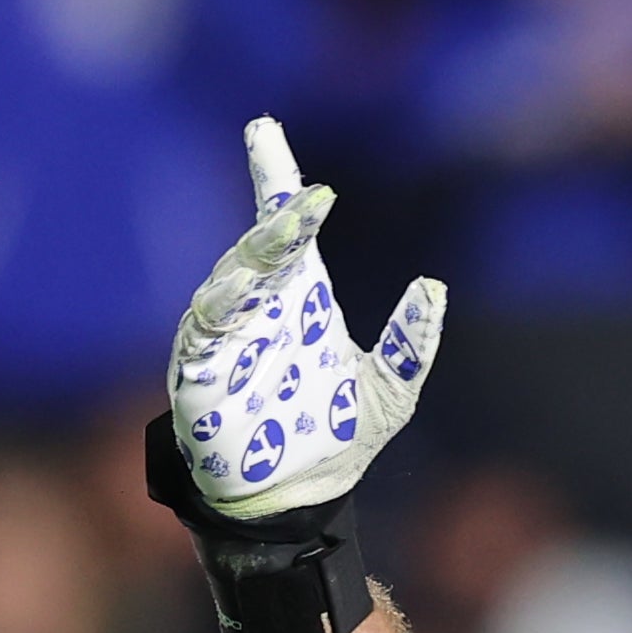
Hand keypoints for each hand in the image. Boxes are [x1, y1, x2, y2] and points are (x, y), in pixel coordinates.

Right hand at [167, 118, 444, 519]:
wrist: (296, 500)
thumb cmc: (334, 438)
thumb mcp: (390, 392)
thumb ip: (410, 344)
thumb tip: (434, 286)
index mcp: (302, 300)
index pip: (287, 229)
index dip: (276, 178)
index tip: (266, 132)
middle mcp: (261, 308)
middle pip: (261, 247)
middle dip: (277, 218)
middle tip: (299, 190)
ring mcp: (226, 338)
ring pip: (230, 282)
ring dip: (255, 257)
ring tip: (285, 229)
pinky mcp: (197, 373)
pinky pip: (203, 333)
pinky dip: (218, 310)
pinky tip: (238, 290)